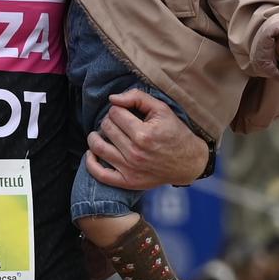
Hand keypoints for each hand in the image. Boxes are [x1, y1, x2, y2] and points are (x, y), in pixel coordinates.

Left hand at [84, 90, 206, 190]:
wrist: (188, 162)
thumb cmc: (175, 133)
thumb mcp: (162, 109)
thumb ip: (137, 97)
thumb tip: (112, 99)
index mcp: (144, 134)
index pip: (115, 113)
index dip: (118, 109)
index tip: (126, 112)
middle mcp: (135, 153)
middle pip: (106, 128)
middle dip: (109, 120)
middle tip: (118, 122)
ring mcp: (130, 169)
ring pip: (98, 147)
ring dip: (95, 137)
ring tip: (101, 133)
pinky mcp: (127, 182)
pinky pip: (100, 174)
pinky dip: (90, 162)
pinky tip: (91, 152)